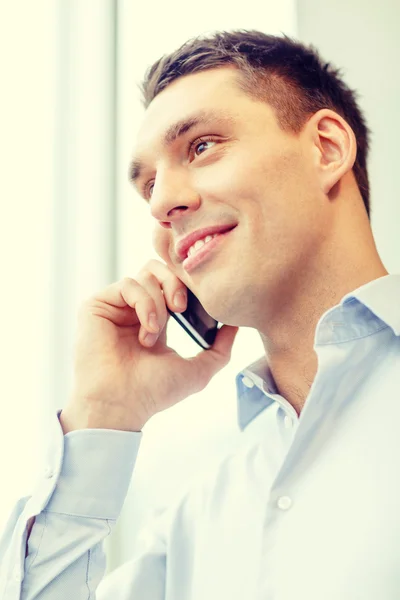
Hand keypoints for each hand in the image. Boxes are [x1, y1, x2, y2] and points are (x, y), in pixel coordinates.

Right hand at [60, 260, 237, 432]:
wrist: (121, 403)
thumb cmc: (154, 392)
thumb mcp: (198, 370)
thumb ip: (221, 348)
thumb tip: (237, 325)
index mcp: (156, 319)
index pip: (173, 284)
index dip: (189, 285)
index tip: (201, 300)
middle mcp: (134, 309)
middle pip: (159, 269)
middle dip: (176, 283)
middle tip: (182, 308)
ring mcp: (115, 306)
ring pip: (145, 276)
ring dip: (158, 304)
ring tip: (155, 334)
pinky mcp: (97, 304)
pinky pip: (128, 284)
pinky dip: (144, 304)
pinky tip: (145, 330)